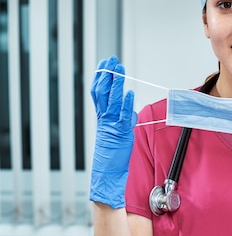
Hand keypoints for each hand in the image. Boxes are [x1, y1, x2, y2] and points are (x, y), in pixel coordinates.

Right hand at [90, 56, 136, 208]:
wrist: (107, 174)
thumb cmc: (113, 156)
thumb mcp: (117, 133)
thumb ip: (122, 119)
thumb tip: (130, 110)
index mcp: (101, 118)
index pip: (98, 93)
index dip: (100, 77)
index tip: (104, 64)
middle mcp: (104, 119)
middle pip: (103, 92)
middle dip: (108, 75)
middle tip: (112, 60)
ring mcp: (111, 126)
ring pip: (112, 101)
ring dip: (117, 84)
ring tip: (120, 70)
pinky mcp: (120, 134)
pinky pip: (122, 116)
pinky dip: (126, 103)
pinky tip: (129, 92)